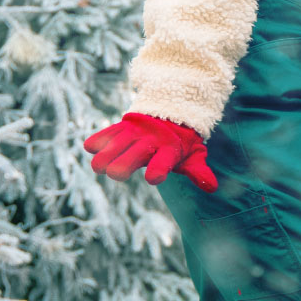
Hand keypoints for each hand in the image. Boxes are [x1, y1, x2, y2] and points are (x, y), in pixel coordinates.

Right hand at [83, 112, 218, 192]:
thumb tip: (211, 187)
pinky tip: (89, 146)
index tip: (153, 178)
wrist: (171, 113)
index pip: (164, 161)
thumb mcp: (194, 156)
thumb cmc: (181, 144)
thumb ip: (199, 171)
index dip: (159, 169)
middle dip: (125, 163)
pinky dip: (100, 138)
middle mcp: (151, 140)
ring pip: (119, 143)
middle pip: (136, 153)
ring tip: (98, 167)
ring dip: (107, 154)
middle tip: (115, 173)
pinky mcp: (122, 127)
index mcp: (170, 149)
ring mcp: (135, 132)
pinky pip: (109, 132)